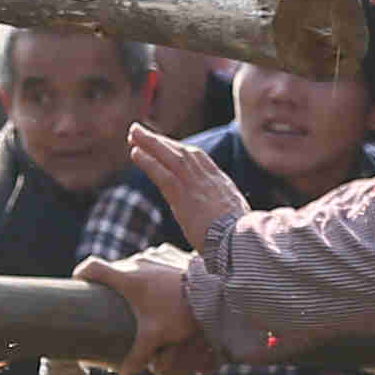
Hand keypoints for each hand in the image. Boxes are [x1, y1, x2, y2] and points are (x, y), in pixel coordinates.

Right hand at [78, 244, 211, 374]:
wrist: (212, 289)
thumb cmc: (180, 311)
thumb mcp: (156, 336)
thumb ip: (138, 355)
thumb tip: (124, 373)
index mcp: (126, 277)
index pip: (92, 267)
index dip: (80, 274)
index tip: (76, 283)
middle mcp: (137, 261)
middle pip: (114, 269)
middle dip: (110, 284)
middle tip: (111, 301)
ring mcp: (154, 255)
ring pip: (134, 265)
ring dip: (132, 278)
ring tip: (138, 296)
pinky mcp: (169, 254)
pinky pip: (153, 261)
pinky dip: (152, 272)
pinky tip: (160, 286)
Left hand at [122, 123, 255, 242]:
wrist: (241, 242)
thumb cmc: (240, 240)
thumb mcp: (239, 219)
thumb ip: (227, 214)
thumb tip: (223, 220)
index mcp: (222, 184)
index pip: (200, 159)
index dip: (181, 149)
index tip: (167, 143)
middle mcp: (209, 179)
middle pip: (183, 152)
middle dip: (162, 141)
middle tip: (141, 131)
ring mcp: (196, 185)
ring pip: (171, 157)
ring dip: (150, 143)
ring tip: (133, 133)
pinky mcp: (183, 196)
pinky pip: (162, 174)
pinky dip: (148, 162)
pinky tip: (135, 153)